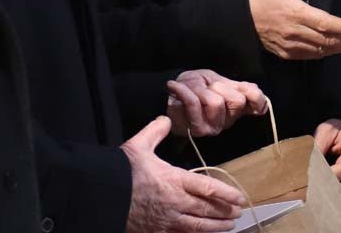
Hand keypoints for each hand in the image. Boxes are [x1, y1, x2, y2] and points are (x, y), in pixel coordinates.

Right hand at [121, 115, 247, 232]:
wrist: (101, 197)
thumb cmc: (120, 171)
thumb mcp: (138, 146)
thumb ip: (155, 131)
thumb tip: (165, 119)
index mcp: (174, 180)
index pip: (208, 188)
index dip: (227, 193)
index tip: (240, 197)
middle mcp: (175, 202)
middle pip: (207, 209)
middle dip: (225, 211)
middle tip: (238, 212)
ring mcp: (166, 220)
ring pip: (198, 226)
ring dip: (216, 226)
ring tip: (229, 225)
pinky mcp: (157, 232)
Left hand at [167, 69, 267, 137]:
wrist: (171, 92)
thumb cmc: (197, 86)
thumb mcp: (218, 81)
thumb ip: (237, 86)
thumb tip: (256, 91)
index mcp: (235, 111)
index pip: (256, 103)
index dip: (255, 97)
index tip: (244, 89)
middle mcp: (224, 123)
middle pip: (236, 100)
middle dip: (220, 86)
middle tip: (207, 86)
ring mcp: (208, 128)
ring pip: (215, 102)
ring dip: (199, 88)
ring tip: (189, 87)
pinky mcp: (191, 129)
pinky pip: (191, 102)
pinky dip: (180, 90)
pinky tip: (173, 86)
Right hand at [248, 0, 340, 58]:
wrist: (236, 16)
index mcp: (294, 12)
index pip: (325, 23)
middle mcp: (294, 33)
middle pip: (329, 40)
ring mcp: (290, 45)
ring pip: (322, 51)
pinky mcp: (286, 53)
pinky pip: (311, 56)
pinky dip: (327, 53)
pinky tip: (340, 49)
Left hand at [314, 119, 340, 204]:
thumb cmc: (339, 132)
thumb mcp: (327, 130)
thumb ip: (319, 145)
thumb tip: (311, 164)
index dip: (328, 176)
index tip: (313, 177)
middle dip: (331, 190)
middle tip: (314, 190)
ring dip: (336, 197)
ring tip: (320, 194)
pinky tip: (329, 196)